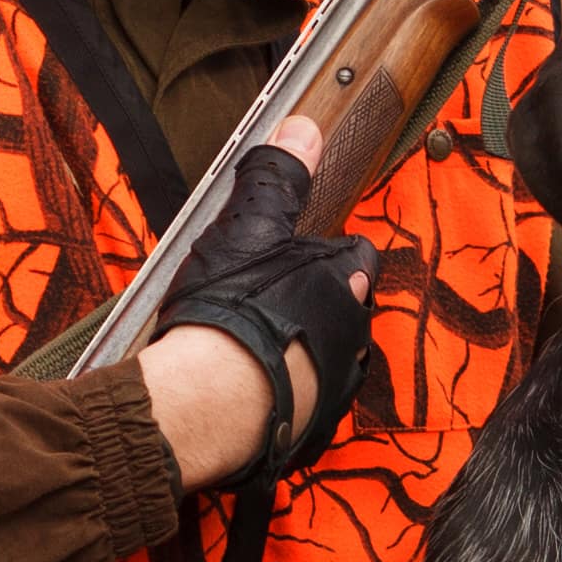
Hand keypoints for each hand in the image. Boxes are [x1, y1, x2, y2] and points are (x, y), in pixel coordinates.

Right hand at [147, 123, 376, 491]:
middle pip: (344, 309)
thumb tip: (304, 128)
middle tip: (264, 304)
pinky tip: (247, 393)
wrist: (205, 404)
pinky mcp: (310, 433)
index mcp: (346, 284)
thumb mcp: (248, 227)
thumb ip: (278, 177)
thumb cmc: (230, 313)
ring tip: (251, 349)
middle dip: (312, 306)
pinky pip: (304, 408)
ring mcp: (335, 389)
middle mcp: (354, 338)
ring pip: (327, 360)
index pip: (355, 254)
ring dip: (299, 354)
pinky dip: (283, 399)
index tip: (294, 255)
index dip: (324, 252)